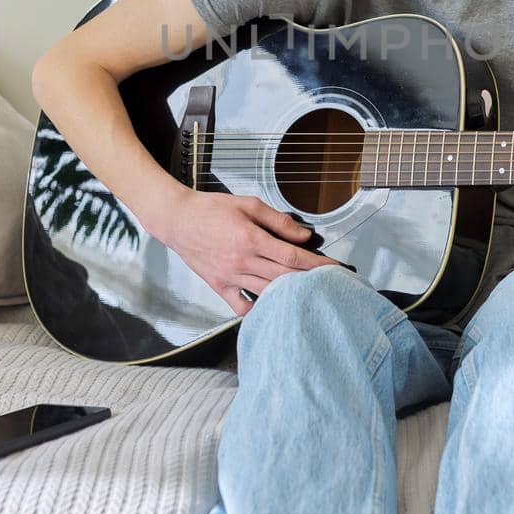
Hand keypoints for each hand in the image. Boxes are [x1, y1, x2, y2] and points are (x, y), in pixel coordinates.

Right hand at [152, 189, 341, 315]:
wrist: (178, 220)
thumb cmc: (211, 209)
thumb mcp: (249, 204)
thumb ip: (278, 220)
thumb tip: (303, 235)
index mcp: (251, 239)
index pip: (293, 256)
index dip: (318, 264)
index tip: (335, 267)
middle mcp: (242, 262)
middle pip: (286, 277)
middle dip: (311, 280)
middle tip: (331, 283)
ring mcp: (231, 277)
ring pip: (268, 293)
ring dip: (290, 295)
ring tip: (309, 295)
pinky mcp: (220, 286)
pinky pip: (243, 306)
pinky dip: (259, 309)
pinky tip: (272, 306)